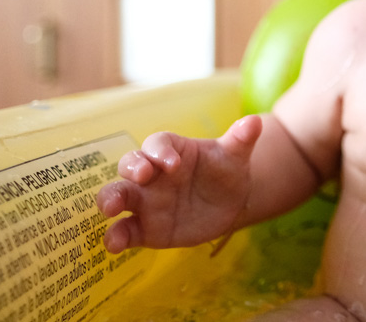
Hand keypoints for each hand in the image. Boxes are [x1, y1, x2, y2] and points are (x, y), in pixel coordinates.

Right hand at [95, 115, 261, 252]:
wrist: (229, 203)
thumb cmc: (225, 171)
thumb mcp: (235, 155)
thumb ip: (241, 140)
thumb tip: (255, 121)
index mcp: (172, 151)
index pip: (157, 143)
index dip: (160, 151)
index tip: (173, 163)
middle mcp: (153, 174)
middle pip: (130, 164)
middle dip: (131, 168)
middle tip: (141, 176)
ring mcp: (146, 201)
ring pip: (119, 195)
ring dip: (110, 200)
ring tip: (111, 209)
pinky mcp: (146, 229)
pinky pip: (125, 231)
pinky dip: (117, 236)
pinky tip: (115, 244)